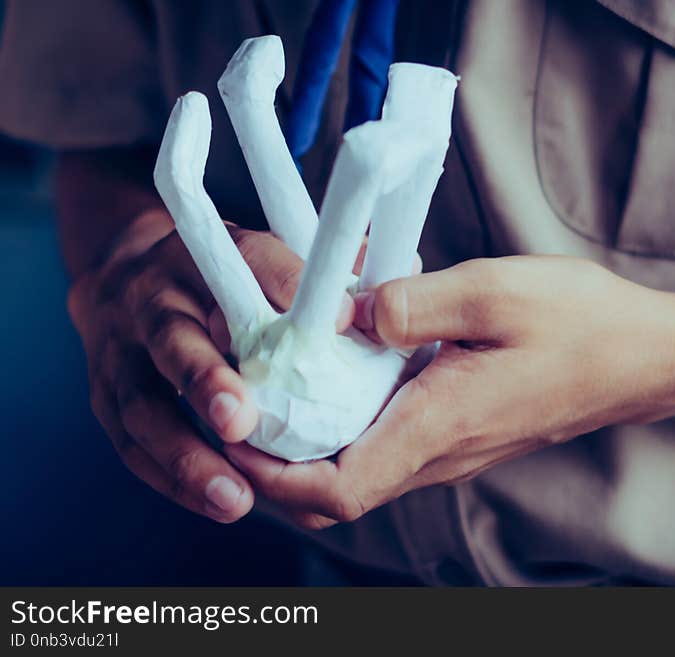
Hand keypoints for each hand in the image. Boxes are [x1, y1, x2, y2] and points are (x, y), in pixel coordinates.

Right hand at [68, 209, 353, 521]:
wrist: (127, 278)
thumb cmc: (216, 276)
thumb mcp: (261, 256)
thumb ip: (311, 276)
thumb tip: (363, 308)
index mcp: (199, 256)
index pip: (247, 259)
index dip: (286, 285)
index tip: (336, 321)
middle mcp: (150, 300)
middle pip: (170, 338)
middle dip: (204, 380)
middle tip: (240, 422)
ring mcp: (119, 352)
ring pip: (142, 406)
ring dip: (186, 455)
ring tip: (235, 495)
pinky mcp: (106, 397)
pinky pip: (132, 445)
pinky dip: (172, 478)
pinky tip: (218, 502)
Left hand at [224, 255, 674, 528]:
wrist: (645, 358)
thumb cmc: (584, 326)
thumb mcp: (496, 291)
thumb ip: (414, 303)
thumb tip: (348, 313)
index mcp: (440, 423)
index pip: (336, 489)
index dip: (272, 474)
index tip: (233, 432)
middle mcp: (440, 452)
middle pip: (335, 490)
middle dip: (275, 460)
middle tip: (239, 403)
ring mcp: (454, 448)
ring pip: (360, 469)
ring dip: (310, 441)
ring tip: (277, 384)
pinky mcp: (464, 432)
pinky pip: (389, 444)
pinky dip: (350, 422)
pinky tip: (345, 369)